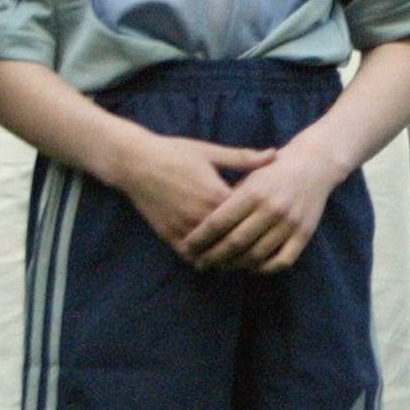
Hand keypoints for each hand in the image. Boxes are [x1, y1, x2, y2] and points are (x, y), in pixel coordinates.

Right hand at [113, 133, 278, 262]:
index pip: (247, 215)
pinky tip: (215, 257)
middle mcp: (199, 214)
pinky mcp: (167, 234)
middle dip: (248, 242)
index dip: (261, 218)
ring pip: (211, 251)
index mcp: (215, 193)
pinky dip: (203, 258)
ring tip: (243, 255)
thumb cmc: (176, 152)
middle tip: (264, 244)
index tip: (272, 220)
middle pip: (231, 238)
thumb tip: (274, 154)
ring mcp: (182, 226)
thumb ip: (244, 158)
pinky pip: (189, 254)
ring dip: (227, 255)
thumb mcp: (211, 152)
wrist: (136, 162)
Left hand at [182, 137, 346, 272]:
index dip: (199, 239)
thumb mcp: (249, 176)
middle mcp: (272, 208)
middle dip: (212, 257)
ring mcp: (290, 222)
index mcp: (254, 191)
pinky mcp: (304, 233)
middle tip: (199, 263)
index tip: (186, 247)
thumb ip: (228, 198)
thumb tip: (199, 224)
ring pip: (256, 256)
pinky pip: (281, 261)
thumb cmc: (274, 171)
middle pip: (234, 243)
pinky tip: (252, 266)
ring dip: (235, 266)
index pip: (218, 222)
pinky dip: (264, 269)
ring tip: (221, 267)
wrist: (315, 164)